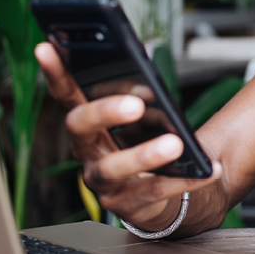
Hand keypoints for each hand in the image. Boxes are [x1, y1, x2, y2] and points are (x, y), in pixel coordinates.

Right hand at [35, 43, 221, 229]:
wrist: (166, 196)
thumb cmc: (150, 144)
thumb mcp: (146, 116)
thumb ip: (141, 96)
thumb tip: (147, 78)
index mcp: (88, 125)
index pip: (66, 95)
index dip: (55, 73)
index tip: (46, 47)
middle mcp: (87, 152)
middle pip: (80, 128)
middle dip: (106, 112)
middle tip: (135, 104)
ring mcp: (103, 182)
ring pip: (114, 168)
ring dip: (144, 154)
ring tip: (175, 143)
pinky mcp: (127, 206)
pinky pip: (155, 191)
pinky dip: (185, 180)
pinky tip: (208, 170)